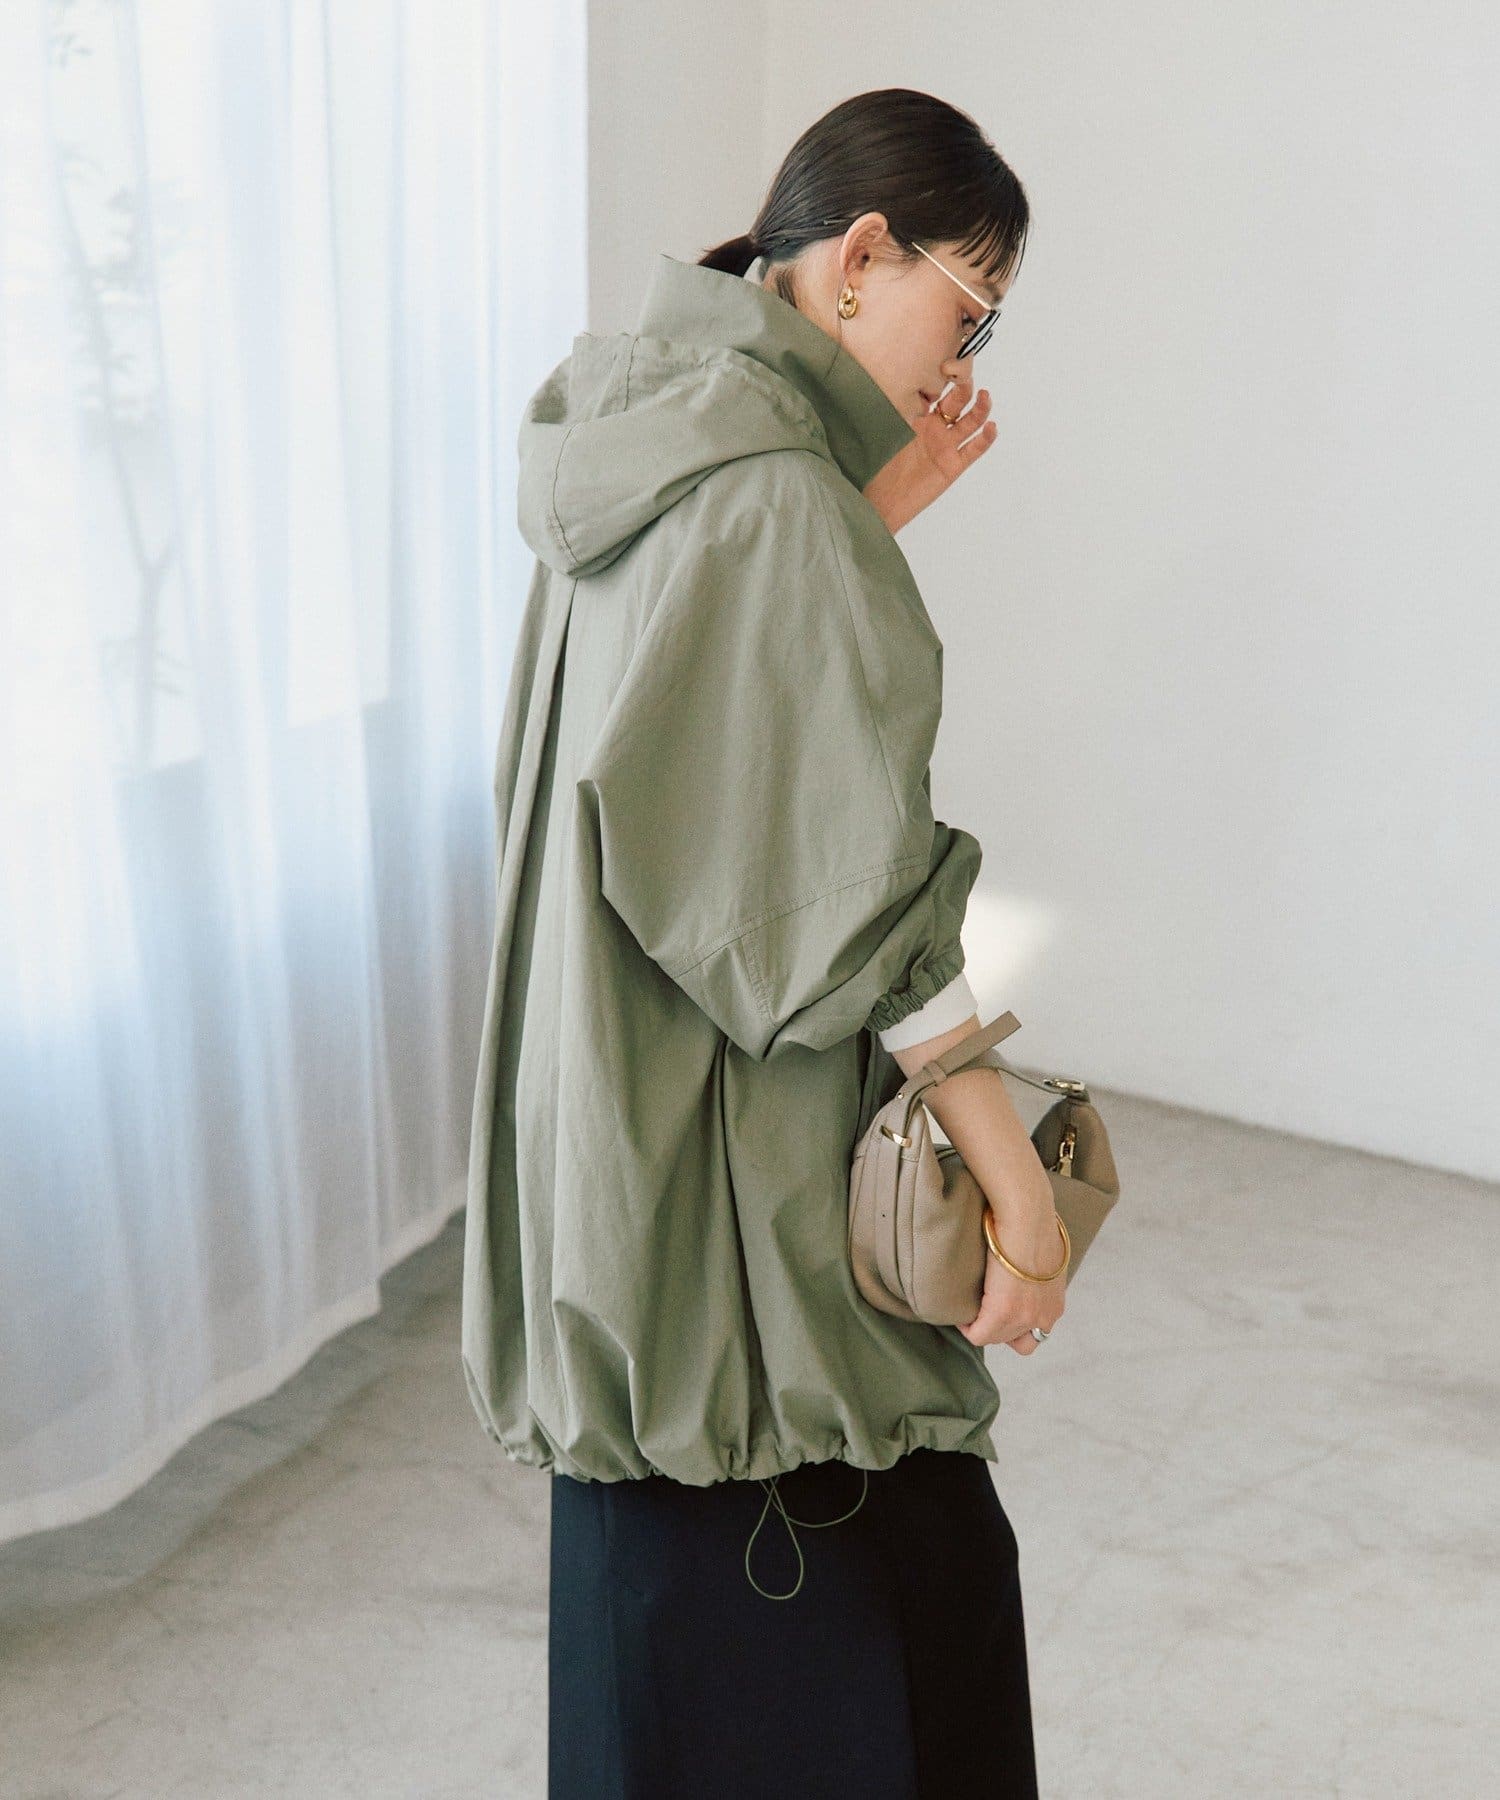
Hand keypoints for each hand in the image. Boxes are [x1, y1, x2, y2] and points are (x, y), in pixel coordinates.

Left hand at [861, 363, 996, 535]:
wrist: (878, 502)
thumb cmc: (874, 466)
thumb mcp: (881, 429)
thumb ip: (893, 406)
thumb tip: (890, 375)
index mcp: (917, 416)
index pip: (937, 390)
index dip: (945, 377)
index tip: (946, 362)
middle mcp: (935, 428)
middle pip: (958, 402)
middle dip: (964, 387)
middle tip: (964, 376)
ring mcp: (946, 446)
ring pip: (970, 422)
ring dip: (980, 408)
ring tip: (985, 395)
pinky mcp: (953, 466)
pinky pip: (974, 449)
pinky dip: (985, 438)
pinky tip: (991, 426)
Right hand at [957, 1206, 1065, 1353]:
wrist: (1028, 1218)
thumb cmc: (1035, 1226)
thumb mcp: (1046, 1260)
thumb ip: (1039, 1277)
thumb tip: (1026, 1271)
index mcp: (1055, 1305)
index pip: (1035, 1332)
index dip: (1015, 1323)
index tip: (999, 1307)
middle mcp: (1044, 1317)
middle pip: (1017, 1341)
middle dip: (1000, 1329)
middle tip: (985, 1309)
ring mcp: (1024, 1317)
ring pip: (996, 1338)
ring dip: (983, 1326)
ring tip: (971, 1309)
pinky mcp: (1002, 1312)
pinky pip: (978, 1335)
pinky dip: (967, 1326)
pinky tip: (961, 1312)